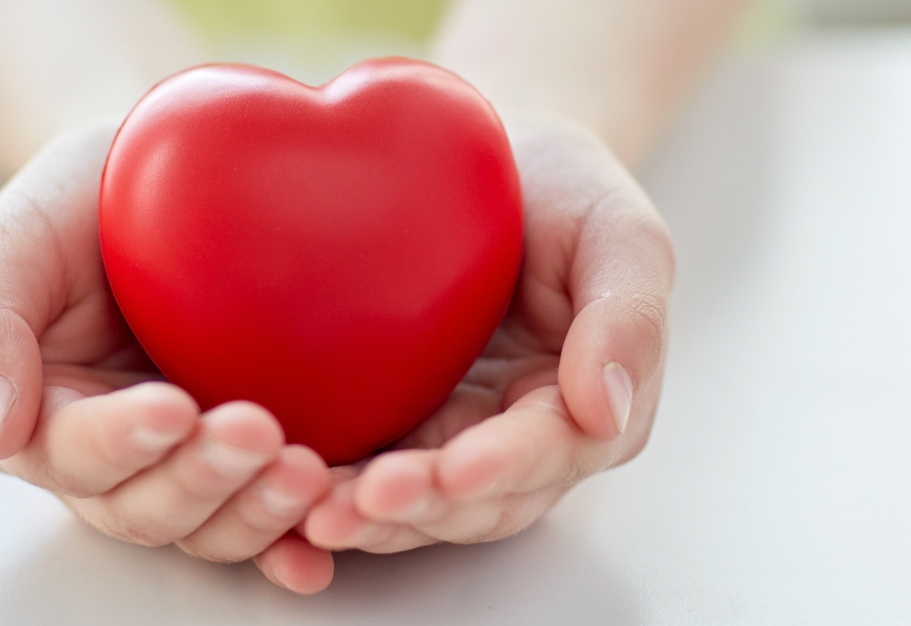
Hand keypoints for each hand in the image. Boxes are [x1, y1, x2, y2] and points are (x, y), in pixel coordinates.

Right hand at [0, 126, 334, 593]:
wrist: (174, 173)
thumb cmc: (86, 204)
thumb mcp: (17, 241)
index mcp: (51, 416)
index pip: (74, 453)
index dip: (119, 441)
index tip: (169, 406)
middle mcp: (122, 458)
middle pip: (149, 506)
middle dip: (202, 478)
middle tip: (255, 432)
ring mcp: (192, 461)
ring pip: (214, 523)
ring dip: (258, 512)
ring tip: (305, 472)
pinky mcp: (257, 457)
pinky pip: (275, 518)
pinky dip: (297, 542)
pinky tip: (321, 548)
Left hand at [299, 123, 673, 560]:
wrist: (484, 163)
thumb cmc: (563, 192)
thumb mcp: (617, 233)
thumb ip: (628, 317)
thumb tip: (606, 411)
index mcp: (581, 408)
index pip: (547, 453)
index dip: (504, 467)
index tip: (457, 469)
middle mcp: (513, 440)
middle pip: (474, 502)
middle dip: (421, 508)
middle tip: (360, 503)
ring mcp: (446, 436)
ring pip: (414, 505)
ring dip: (367, 518)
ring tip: (313, 515)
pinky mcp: (387, 422)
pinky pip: (357, 470)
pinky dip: (325, 490)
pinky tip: (283, 491)